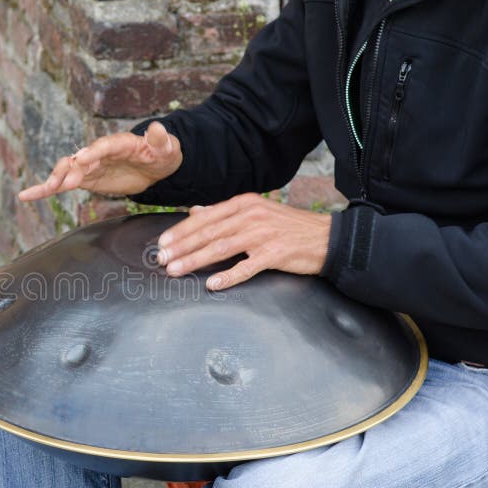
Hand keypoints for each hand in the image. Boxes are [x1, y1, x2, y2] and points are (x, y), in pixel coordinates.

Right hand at [18, 121, 181, 200]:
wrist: (154, 165)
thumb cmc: (162, 153)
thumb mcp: (166, 147)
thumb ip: (160, 140)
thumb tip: (158, 128)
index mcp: (119, 143)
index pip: (104, 146)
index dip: (92, 152)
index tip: (82, 159)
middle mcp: (99, 152)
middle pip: (80, 158)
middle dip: (72, 169)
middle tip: (65, 182)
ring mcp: (89, 166)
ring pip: (67, 171)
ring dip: (57, 179)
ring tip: (47, 189)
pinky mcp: (85, 179)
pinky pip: (62, 185)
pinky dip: (44, 190)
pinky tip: (26, 196)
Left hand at [156, 193, 331, 289]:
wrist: (326, 237)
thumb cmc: (287, 227)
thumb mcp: (255, 211)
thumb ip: (224, 213)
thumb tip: (195, 211)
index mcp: (243, 204)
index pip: (205, 217)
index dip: (181, 230)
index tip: (162, 242)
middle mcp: (251, 216)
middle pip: (208, 233)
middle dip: (181, 247)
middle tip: (161, 259)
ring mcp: (263, 234)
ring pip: (221, 248)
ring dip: (195, 260)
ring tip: (176, 270)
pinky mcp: (275, 254)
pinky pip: (247, 267)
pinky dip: (228, 276)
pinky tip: (212, 284)